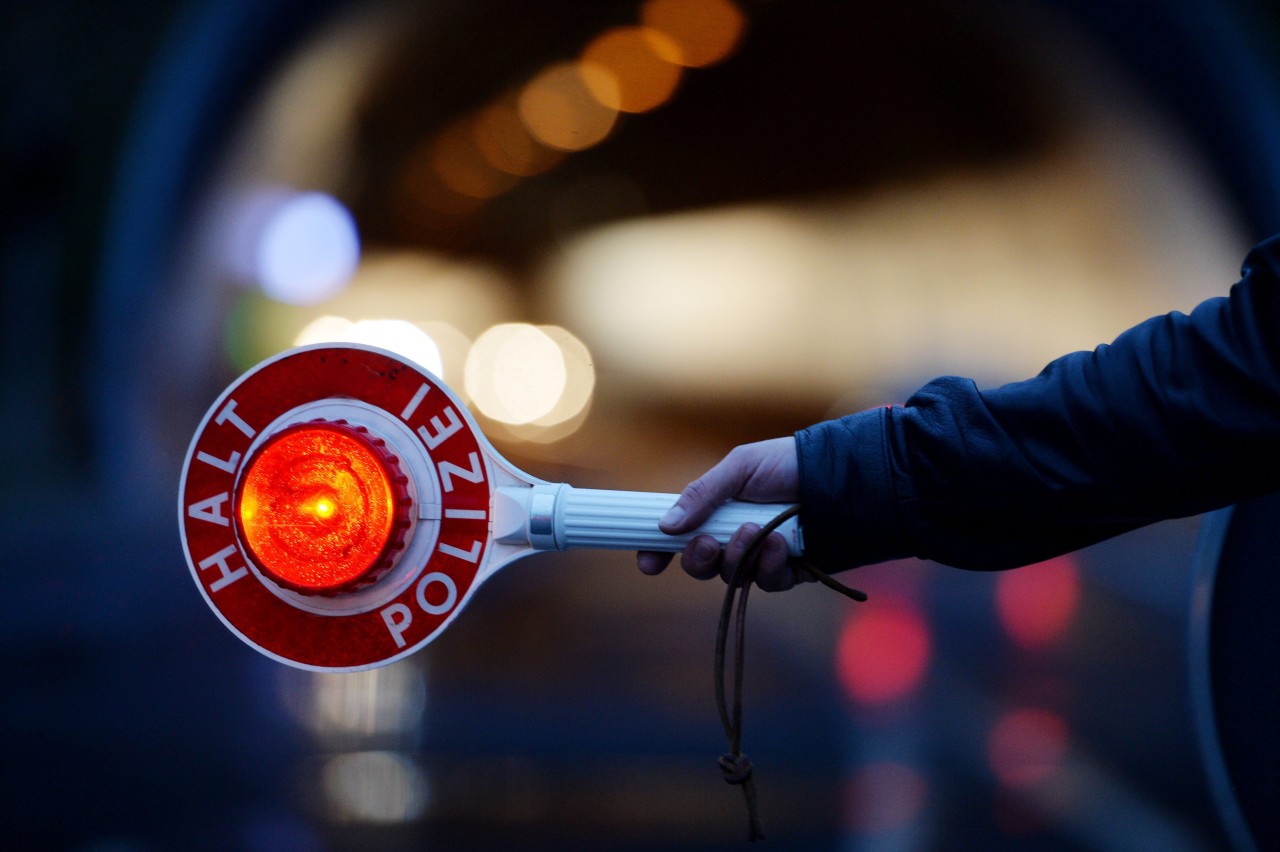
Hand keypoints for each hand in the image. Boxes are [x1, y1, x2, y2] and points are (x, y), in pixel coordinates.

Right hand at [636, 437, 802, 590]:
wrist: (836, 474)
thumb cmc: (786, 463)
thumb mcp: (740, 467)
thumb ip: (702, 494)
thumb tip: (666, 524)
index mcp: (716, 512)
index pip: (679, 538)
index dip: (660, 552)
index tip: (649, 563)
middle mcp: (734, 538)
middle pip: (701, 566)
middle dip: (698, 559)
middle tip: (707, 543)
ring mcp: (760, 557)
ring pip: (732, 576)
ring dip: (739, 556)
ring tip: (756, 530)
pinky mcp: (789, 571)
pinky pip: (768, 583)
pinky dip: (770, 565)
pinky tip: (781, 544)